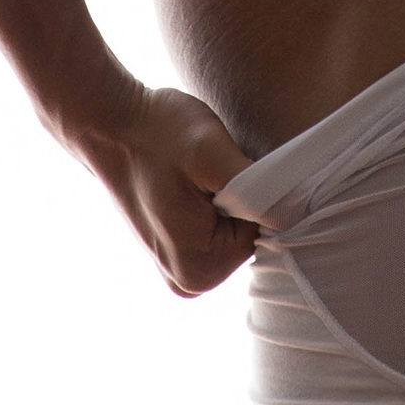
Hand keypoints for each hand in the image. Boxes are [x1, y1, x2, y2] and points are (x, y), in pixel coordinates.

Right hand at [69, 82, 257, 297]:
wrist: (111, 123)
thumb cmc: (159, 132)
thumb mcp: (210, 152)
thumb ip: (255, 188)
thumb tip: (293, 215)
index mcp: (199, 269)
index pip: (263, 231)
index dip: (254, 192)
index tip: (224, 167)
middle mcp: (188, 281)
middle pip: (249, 235)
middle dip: (241, 198)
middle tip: (205, 170)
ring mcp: (180, 270)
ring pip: (236, 229)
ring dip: (227, 198)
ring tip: (193, 174)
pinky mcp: (178, 252)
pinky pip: (218, 229)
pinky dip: (214, 202)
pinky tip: (189, 182)